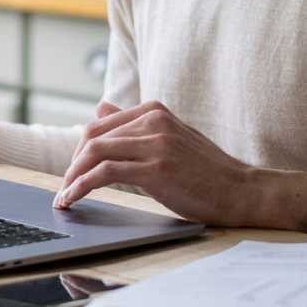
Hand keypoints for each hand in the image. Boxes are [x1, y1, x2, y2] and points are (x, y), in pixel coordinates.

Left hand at [53, 100, 258, 226]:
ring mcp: (155, 142)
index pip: (101, 123)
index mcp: (155, 110)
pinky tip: (73, 199)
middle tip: (65, 187)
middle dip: (73, 163)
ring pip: (95, 152)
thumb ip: (135, 125)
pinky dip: (82, 186)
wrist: (242, 190)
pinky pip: (104, 172)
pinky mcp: (155, 168)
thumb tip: (100, 107)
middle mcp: (153, 120)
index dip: (80, 149)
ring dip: (72, 177)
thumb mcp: (170, 138)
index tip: (73, 171)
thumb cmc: (207, 171)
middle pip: (92, 136)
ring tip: (64, 197)